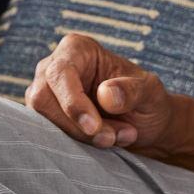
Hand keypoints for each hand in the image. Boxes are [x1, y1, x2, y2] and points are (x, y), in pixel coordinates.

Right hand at [25, 33, 178, 152]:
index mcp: (77, 49)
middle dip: (78, 126)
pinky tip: (105, 141)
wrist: (144, 124)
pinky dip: (78, 144)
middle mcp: (54, 67)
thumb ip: (131, 90)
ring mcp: (46, 93)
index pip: (60, 72)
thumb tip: (105, 95)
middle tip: (112, 138)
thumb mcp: (150, 92)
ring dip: (81, 137)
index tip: (93, 127)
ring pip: (44, 121)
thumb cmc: (146, 100)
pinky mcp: (46, 117)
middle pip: (44, 99)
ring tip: (118, 137)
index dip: (72, 102)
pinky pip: (49, 135)